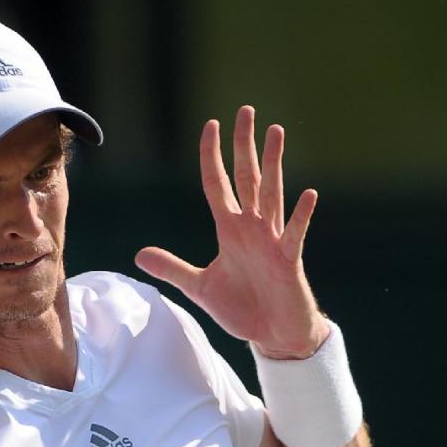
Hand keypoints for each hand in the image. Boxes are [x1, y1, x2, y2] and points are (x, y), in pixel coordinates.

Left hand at [135, 105, 329, 358]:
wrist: (272, 335)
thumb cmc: (241, 309)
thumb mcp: (199, 287)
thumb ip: (172, 269)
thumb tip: (139, 255)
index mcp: (230, 231)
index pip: (217, 185)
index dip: (211, 157)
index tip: (211, 125)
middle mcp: (252, 228)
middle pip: (247, 178)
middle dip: (244, 146)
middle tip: (246, 110)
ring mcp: (272, 241)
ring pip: (272, 194)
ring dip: (273, 164)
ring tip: (276, 131)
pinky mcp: (288, 261)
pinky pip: (294, 234)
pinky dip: (300, 216)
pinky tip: (308, 194)